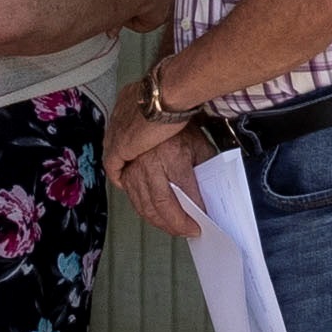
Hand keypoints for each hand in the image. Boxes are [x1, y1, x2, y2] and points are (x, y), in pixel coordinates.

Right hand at [105, 81, 210, 240]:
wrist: (156, 100)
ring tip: (172, 227)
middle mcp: (150, 163)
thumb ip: (202, 171)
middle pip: (160, 206)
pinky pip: (131, 194)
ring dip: (158, 221)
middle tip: (188, 231)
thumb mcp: (199, 145)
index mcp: (173, 156)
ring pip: (143, 204)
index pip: (187, 194)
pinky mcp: (123, 165)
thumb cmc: (182, 122)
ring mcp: (133, 164)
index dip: (194, 214)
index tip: (202, 224)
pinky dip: (142, 208)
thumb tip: (208, 196)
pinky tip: (153, 214)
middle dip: (175, 224)